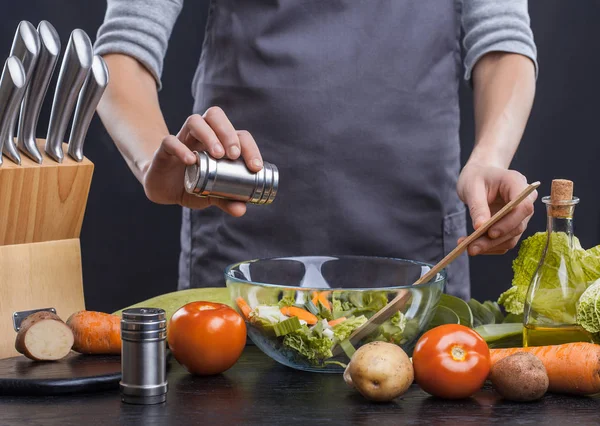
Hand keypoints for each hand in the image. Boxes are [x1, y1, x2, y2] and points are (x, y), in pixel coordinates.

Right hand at [142, 106, 262, 215]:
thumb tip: (241, 209)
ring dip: (209, 135)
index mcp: (219, 142)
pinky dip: (181, 149)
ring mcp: (182, 138)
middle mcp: (201, 135)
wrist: (163, 188)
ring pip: (195, 121)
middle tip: (234, 155)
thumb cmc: (192, 184)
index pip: (238, 135)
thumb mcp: (210, 195)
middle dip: (228, 133)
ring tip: (217, 155)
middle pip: (216, 116)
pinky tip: (191, 161)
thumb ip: (226, 200)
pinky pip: (170, 141)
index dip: (249, 147)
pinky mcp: (164, 149)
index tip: (255, 167)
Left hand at [456, 161, 536, 254]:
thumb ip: (478, 206)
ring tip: (468, 248)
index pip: (524, 207)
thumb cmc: (476, 177)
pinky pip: (504, 241)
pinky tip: (472, 245)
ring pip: (511, 237)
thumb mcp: (472, 187)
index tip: (490, 232)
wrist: (479, 176)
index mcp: (518, 184)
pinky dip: (489, 247)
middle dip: (494, 240)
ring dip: (490, 246)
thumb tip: (480, 227)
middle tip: (472, 248)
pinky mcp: (512, 226)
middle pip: (517, 226)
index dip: (509, 222)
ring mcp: (520, 216)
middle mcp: (525, 201)